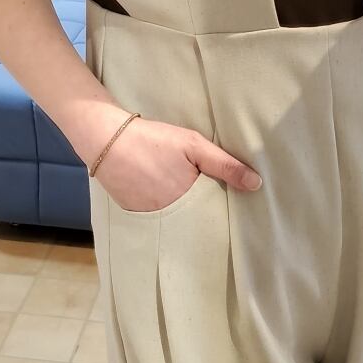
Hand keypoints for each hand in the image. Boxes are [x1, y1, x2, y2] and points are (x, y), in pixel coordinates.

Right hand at [91, 112, 261, 211]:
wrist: (106, 140)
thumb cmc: (154, 140)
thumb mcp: (193, 145)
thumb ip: (225, 165)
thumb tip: (256, 184)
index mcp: (188, 200)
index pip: (215, 216)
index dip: (223, 211)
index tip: (234, 209)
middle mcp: (170, 216)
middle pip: (196, 222)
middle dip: (204, 215)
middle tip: (207, 200)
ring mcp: (151, 219)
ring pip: (177, 222)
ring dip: (185, 215)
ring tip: (186, 198)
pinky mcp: (135, 217)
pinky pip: (158, 220)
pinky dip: (165, 212)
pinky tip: (164, 196)